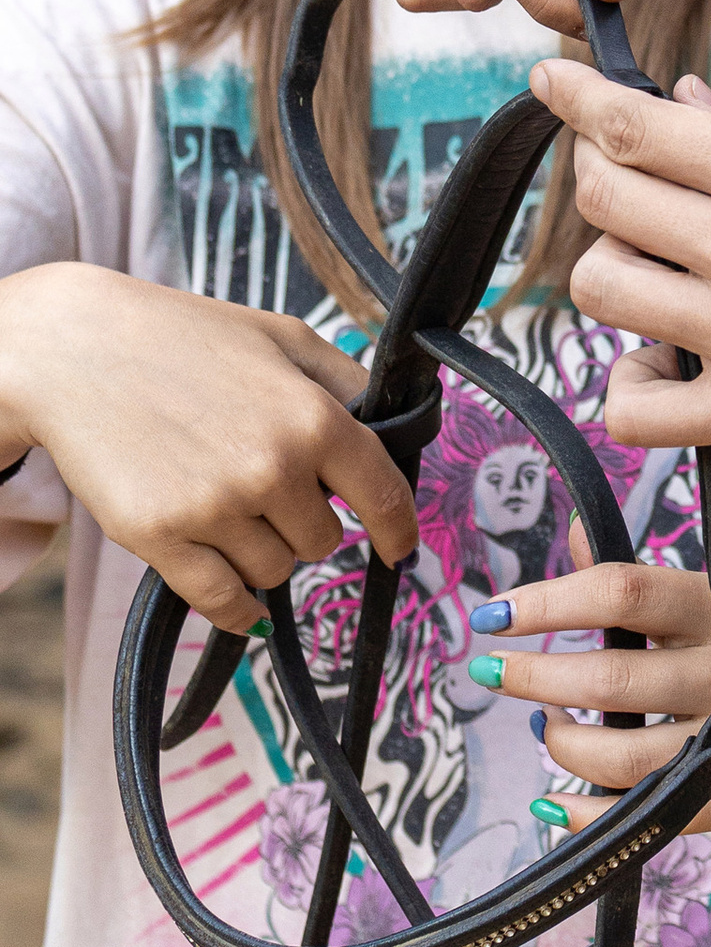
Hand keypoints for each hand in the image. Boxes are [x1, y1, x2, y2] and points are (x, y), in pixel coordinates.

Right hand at [0, 270, 410, 633]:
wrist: (75, 349)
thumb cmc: (182, 336)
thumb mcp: (281, 337)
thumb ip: (344, 381)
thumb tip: (396, 422)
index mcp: (315, 417)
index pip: (383, 496)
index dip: (397, 530)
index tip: (399, 549)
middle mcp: (273, 467)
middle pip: (322, 540)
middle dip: (302, 521)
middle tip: (262, 486)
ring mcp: (215, 506)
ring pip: (274, 570)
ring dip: (261, 552)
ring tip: (223, 503)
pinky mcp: (160, 536)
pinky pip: (224, 602)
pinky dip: (239, 610)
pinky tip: (242, 605)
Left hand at [483, 507, 710, 814]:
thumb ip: (653, 558)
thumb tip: (567, 531)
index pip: (626, 591)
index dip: (549, 598)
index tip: (494, 607)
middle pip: (612, 677)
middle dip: (535, 674)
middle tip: (486, 666)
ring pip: (630, 758)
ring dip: (565, 743)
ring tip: (538, 723)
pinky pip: (661, 818)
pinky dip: (601, 812)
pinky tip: (563, 799)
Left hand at [540, 68, 710, 470]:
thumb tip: (681, 108)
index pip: (632, 124)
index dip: (577, 98)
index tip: (556, 84)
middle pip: (603, 200)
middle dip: (603, 180)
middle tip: (631, 184)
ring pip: (602, 291)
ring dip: (617, 272)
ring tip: (660, 275)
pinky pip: (634, 408)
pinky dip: (631, 387)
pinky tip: (662, 366)